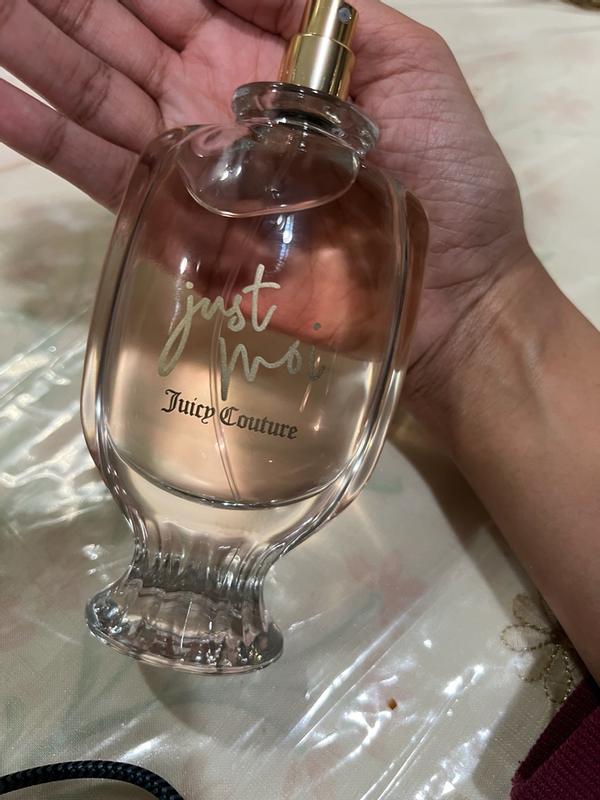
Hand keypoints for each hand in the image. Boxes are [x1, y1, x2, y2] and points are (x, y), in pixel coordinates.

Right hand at [0, 0, 531, 374]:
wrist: (452, 297)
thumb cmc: (449, 181)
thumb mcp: (410, 68)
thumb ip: (329, 12)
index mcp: (266, 55)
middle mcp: (217, 103)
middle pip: (120, 34)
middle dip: (60, 3)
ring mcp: (195, 166)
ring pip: (96, 93)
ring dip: (37, 52)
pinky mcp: (185, 229)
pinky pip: (105, 175)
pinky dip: (45, 138)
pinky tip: (0, 97)